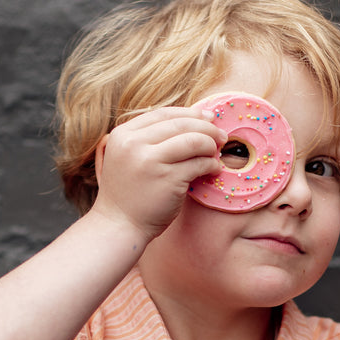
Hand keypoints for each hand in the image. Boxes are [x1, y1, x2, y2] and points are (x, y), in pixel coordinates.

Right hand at [90, 107, 225, 240]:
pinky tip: (212, 170)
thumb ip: (149, 138)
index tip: (207, 118)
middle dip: (206, 128)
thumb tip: (193, 118)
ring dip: (210, 145)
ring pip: (193, 141)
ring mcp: (150, 161)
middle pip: (180, 124)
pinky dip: (210, 165)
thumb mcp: (128, 157)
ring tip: (216, 154)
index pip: (163, 114)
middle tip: (220, 136)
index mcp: (122, 135)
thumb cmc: (129, 193)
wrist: (119, 226)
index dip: (189, 114)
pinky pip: (198, 164)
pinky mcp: (167, 179)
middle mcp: (133, 144)